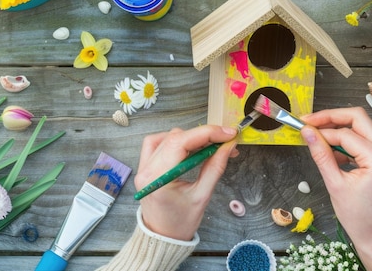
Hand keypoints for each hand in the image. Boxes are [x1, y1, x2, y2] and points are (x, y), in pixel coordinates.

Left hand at [134, 125, 237, 240]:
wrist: (162, 237)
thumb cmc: (180, 223)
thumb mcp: (202, 196)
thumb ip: (215, 167)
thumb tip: (228, 146)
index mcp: (159, 178)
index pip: (182, 142)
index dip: (207, 133)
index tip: (227, 133)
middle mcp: (146, 169)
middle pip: (174, 137)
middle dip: (203, 135)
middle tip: (224, 141)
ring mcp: (143, 167)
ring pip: (165, 136)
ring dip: (188, 137)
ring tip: (207, 146)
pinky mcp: (145, 166)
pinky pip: (157, 143)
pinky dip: (175, 141)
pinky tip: (188, 148)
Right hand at [300, 107, 371, 270]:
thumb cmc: (355, 214)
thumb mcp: (334, 183)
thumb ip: (321, 154)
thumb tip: (307, 132)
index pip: (346, 133)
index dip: (322, 130)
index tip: (304, 129)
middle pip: (358, 118)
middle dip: (332, 117)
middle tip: (310, 122)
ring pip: (361, 126)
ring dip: (338, 128)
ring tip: (318, 139)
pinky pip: (364, 138)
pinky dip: (346, 140)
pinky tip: (332, 151)